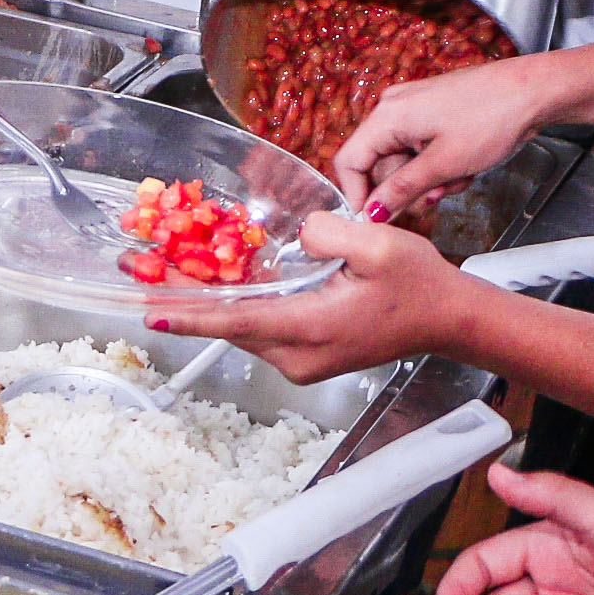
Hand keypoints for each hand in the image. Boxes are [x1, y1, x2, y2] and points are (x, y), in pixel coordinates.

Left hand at [148, 213, 471, 383]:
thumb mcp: (381, 245)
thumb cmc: (420, 286)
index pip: (239, 323)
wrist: (447, 320)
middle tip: (146, 277)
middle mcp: (301, 355)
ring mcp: (304, 360)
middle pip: (232, 327)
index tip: (150, 313)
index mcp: (314, 329)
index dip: (191, 317)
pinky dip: (238, 309)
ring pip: (244, 330)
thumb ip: (329, 234)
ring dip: (211, 305)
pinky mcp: (308, 355)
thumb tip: (297, 234)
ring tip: (170, 276)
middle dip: (188, 302)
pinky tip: (220, 283)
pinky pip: (262, 330)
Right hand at [336, 58, 564, 218]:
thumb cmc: (491, 118)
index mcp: (388, 116)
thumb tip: (372, 213)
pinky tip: (465, 169)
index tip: (373, 222)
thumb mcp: (444, 164)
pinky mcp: (434, 114)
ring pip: (405, 161)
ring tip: (457, 180)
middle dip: (405, 190)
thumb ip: (402, 190)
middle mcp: (394, 109)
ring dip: (428, 181)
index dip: (357, 196)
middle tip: (432, 201)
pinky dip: (440, 167)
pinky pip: (423, 151)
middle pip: (379, 164)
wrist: (534, 92)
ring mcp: (415, 110)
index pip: (349, 162)